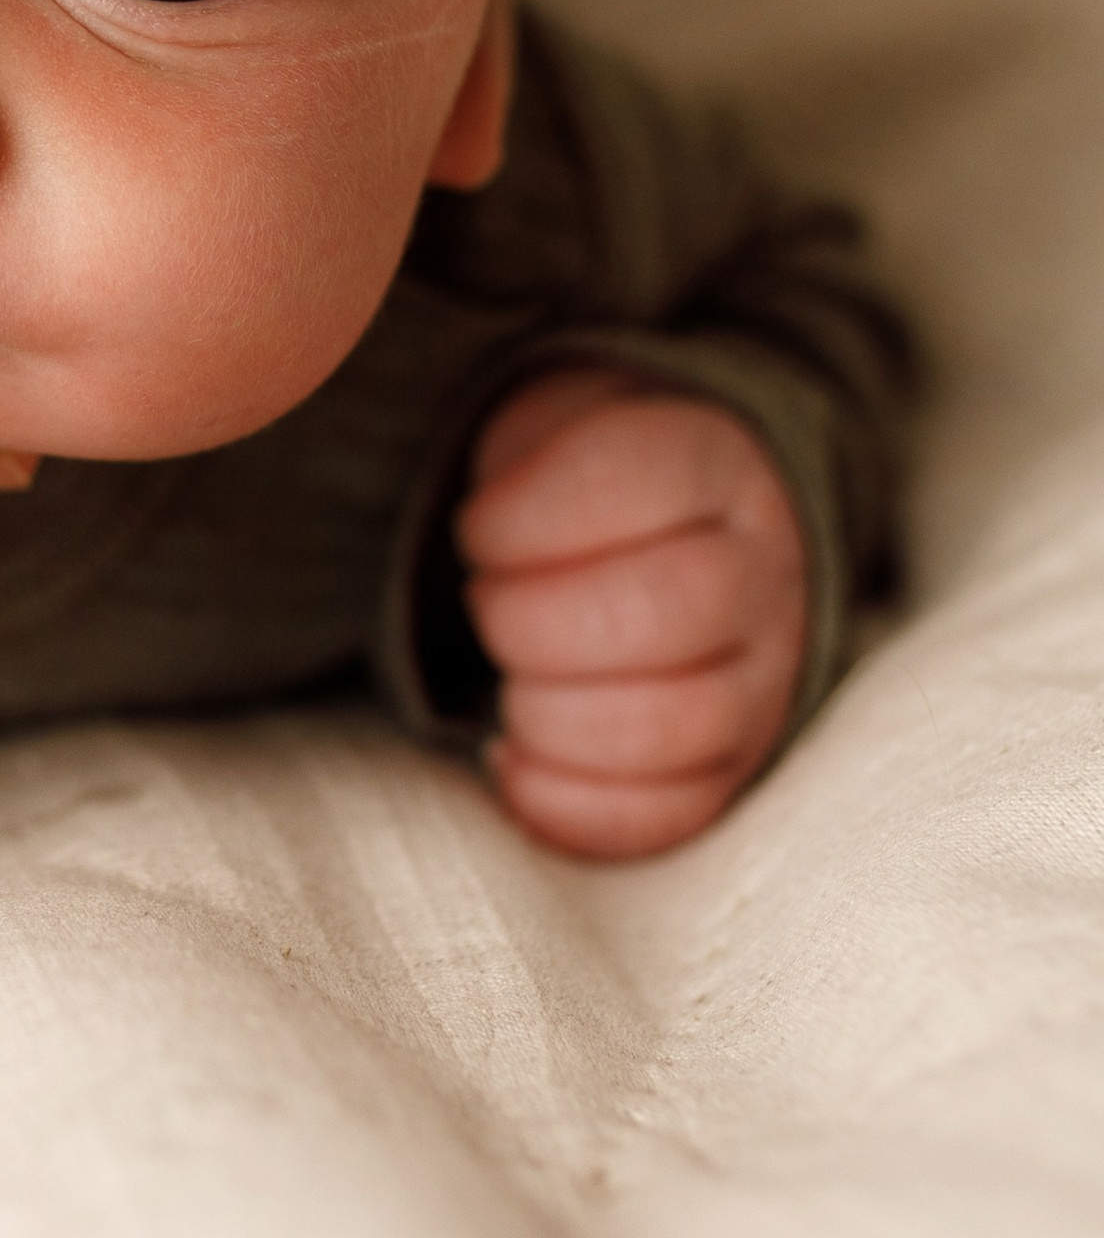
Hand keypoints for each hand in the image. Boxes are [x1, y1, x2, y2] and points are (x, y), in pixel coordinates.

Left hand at [455, 364, 807, 857]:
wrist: (689, 534)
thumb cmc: (593, 479)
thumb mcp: (557, 422)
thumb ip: (522, 458)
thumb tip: (484, 540)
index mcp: (712, 458)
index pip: (631, 478)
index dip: (527, 515)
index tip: (476, 531)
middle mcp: (758, 569)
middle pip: (664, 610)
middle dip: (534, 621)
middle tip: (486, 606)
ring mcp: (761, 678)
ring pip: (677, 726)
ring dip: (553, 717)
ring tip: (507, 684)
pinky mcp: (738, 766)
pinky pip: (674, 814)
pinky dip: (573, 807)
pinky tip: (510, 764)